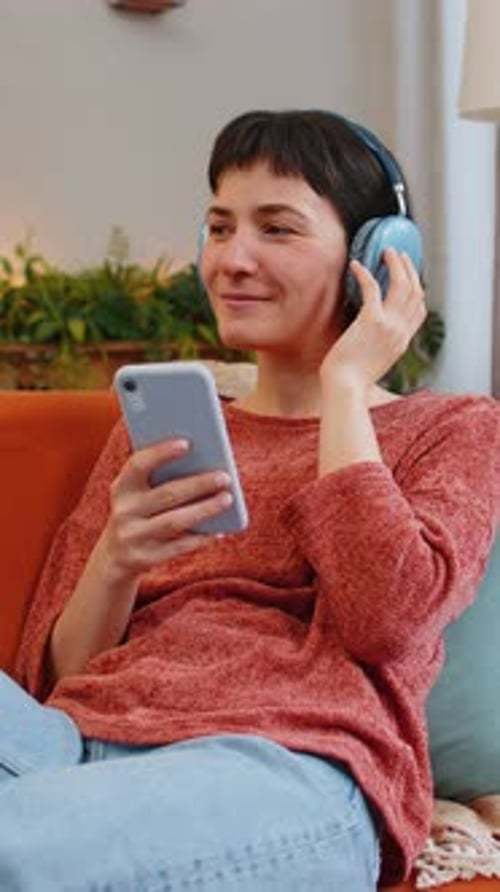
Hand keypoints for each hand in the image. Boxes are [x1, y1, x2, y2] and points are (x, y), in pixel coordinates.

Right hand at [102, 438, 232, 577]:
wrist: (116, 557)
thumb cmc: (139, 513)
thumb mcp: (138, 494)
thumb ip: (160, 477)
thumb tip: (203, 462)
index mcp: (121, 488)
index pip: (138, 465)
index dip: (160, 453)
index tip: (187, 443)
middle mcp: (124, 512)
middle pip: (166, 494)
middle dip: (198, 484)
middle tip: (225, 476)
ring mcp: (132, 537)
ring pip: (174, 522)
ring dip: (204, 509)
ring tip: (228, 498)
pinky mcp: (144, 559)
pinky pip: (179, 547)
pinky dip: (201, 537)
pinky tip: (219, 529)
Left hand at [320, 248, 425, 394]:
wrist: (345, 389)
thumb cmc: (349, 380)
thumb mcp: (372, 363)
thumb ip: (376, 347)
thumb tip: (364, 337)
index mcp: (402, 343)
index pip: (420, 311)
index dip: (417, 289)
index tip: (408, 276)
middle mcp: (401, 332)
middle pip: (416, 292)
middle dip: (410, 270)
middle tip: (399, 255)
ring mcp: (389, 325)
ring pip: (402, 285)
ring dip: (395, 264)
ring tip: (385, 251)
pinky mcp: (371, 321)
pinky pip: (373, 288)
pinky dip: (365, 273)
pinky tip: (355, 265)